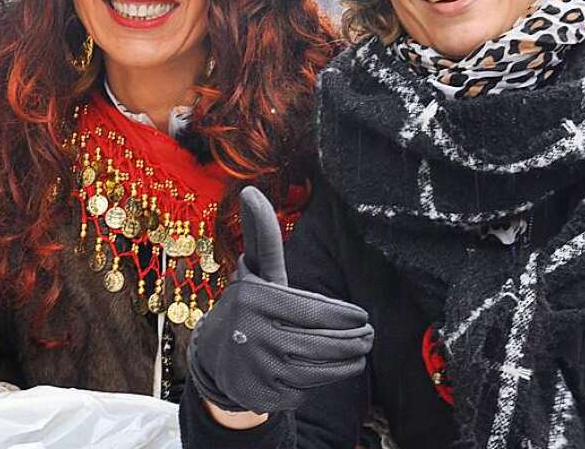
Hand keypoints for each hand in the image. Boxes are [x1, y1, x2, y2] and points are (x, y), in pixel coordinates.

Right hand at [188, 186, 373, 415]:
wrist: (214, 355)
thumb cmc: (247, 306)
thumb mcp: (254, 272)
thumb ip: (261, 235)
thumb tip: (251, 191)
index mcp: (255, 298)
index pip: (313, 311)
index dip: (344, 317)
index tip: (363, 316)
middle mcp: (254, 332)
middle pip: (320, 342)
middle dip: (353, 341)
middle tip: (370, 336)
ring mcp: (258, 366)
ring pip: (317, 369)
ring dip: (346, 363)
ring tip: (360, 353)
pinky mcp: (262, 393)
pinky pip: (305, 389)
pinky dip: (320, 381)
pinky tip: (331, 370)